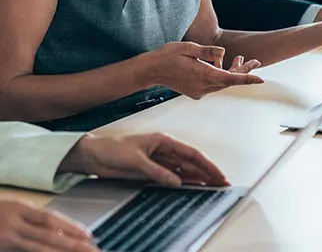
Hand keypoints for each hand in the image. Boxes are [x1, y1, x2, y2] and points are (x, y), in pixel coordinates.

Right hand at [0, 200, 95, 250]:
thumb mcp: (11, 210)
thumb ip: (30, 220)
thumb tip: (57, 232)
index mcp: (20, 209)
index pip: (50, 218)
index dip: (70, 227)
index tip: (88, 235)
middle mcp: (15, 223)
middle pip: (48, 234)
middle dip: (71, 242)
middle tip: (92, 248)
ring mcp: (6, 238)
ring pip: (38, 247)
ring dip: (60, 251)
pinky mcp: (1, 248)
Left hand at [58, 132, 229, 187]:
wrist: (93, 156)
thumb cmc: (112, 149)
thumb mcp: (136, 160)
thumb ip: (157, 171)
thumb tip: (176, 181)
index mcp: (162, 140)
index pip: (190, 153)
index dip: (206, 165)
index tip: (217, 174)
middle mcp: (163, 150)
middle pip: (190, 163)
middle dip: (206, 172)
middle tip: (221, 183)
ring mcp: (158, 161)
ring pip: (183, 171)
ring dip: (196, 178)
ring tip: (210, 187)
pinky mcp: (150, 171)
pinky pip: (171, 177)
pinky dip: (182, 182)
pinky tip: (191, 187)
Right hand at [147, 42, 262, 99]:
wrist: (151, 70)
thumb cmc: (168, 56)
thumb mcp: (188, 47)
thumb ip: (207, 51)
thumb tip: (223, 52)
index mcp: (203, 74)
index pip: (230, 78)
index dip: (247, 78)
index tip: (260, 79)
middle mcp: (203, 86)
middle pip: (229, 80)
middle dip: (243, 71)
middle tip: (255, 61)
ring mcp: (199, 91)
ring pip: (222, 83)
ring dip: (231, 72)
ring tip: (240, 59)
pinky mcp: (196, 92)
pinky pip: (213, 84)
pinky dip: (220, 75)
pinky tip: (220, 64)